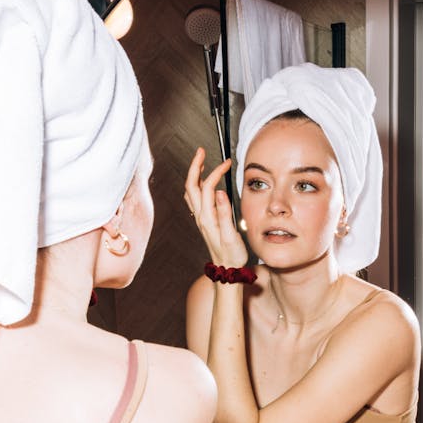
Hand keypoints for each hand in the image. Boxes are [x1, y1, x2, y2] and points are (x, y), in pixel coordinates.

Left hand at [185, 147, 248, 267]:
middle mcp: (200, 216)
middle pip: (191, 185)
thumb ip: (224, 213)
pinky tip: (203, 184)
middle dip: (195, 165)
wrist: (227, 271)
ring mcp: (200, 219)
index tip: (228, 163)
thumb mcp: (231, 235)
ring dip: (194, 174)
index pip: (207, 186)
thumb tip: (218, 191)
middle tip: (202, 151)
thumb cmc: (232, 255)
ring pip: (190, 191)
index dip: (216, 172)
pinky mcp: (203, 222)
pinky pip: (194, 200)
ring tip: (202, 162)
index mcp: (207, 217)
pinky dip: (196, 186)